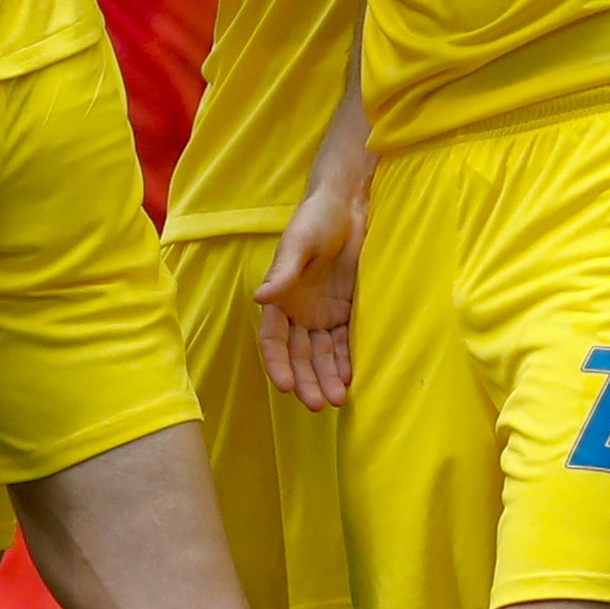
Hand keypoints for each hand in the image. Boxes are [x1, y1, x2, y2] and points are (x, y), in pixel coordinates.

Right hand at [256, 177, 364, 411]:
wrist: (347, 204)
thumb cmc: (316, 219)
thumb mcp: (299, 243)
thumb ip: (283, 271)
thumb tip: (259, 297)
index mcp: (280, 297)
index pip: (273, 340)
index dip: (278, 364)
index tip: (287, 386)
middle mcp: (297, 311)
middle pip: (298, 355)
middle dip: (307, 380)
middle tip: (318, 404)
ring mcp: (321, 313)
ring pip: (320, 354)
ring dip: (327, 377)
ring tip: (338, 399)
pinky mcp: (344, 310)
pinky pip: (342, 342)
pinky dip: (344, 361)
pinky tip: (350, 378)